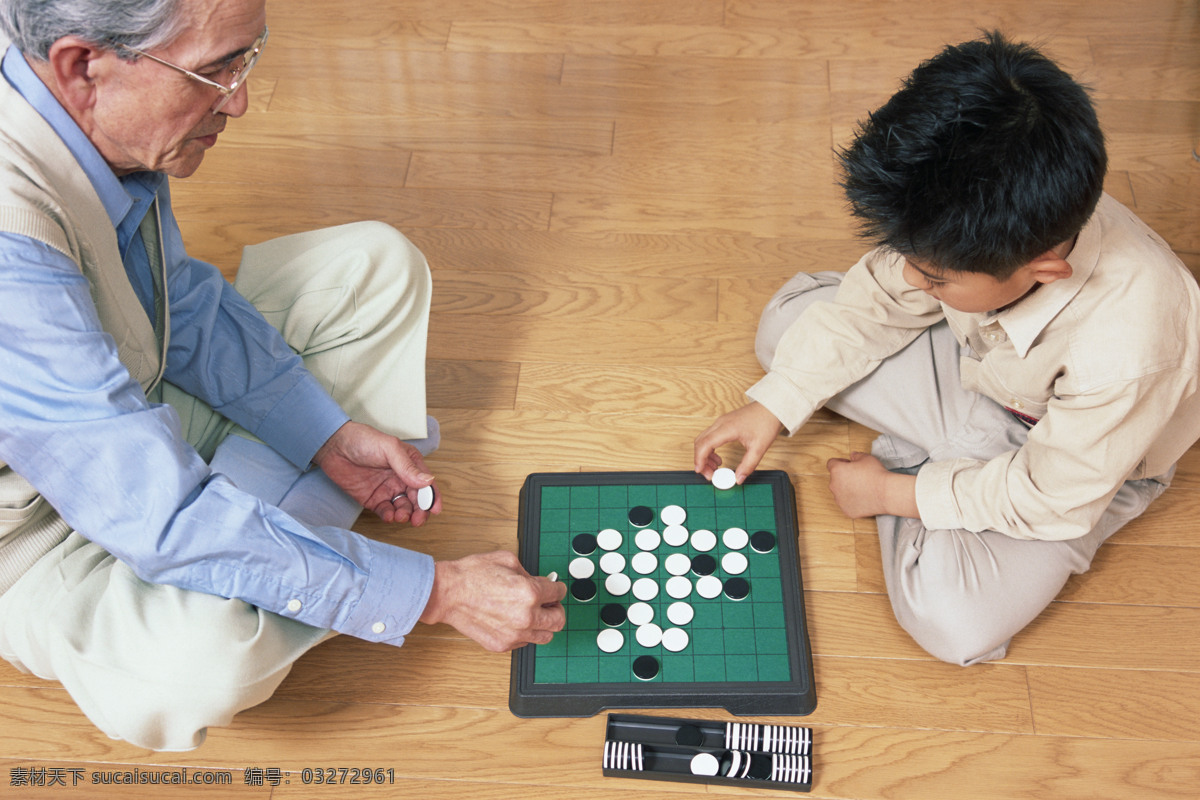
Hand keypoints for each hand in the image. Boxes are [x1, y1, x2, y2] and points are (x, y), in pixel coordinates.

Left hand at [312, 421, 439, 524]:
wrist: (334, 446)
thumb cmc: (363, 440)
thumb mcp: (389, 448)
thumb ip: (407, 466)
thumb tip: (427, 481)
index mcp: (410, 464)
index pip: (427, 483)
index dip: (432, 497)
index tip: (434, 509)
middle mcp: (401, 478)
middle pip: (417, 499)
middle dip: (420, 511)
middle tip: (417, 519)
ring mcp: (387, 489)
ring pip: (403, 507)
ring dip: (405, 514)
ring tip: (400, 515)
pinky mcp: (373, 499)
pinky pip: (385, 511)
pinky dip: (389, 516)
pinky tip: (389, 515)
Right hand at [419, 551, 567, 651]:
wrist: (448, 593)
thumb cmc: (473, 575)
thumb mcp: (508, 560)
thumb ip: (530, 573)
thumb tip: (541, 582)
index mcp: (530, 593)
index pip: (558, 594)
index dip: (557, 588)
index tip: (554, 589)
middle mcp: (525, 617)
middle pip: (558, 620)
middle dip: (556, 609)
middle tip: (549, 603)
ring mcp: (514, 634)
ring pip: (545, 636)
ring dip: (543, 624)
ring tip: (533, 614)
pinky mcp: (502, 645)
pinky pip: (524, 642)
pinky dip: (524, 632)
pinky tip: (514, 621)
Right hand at [693, 402, 783, 483]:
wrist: (772, 407)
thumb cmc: (766, 422)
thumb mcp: (759, 447)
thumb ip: (748, 465)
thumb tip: (738, 478)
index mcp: (727, 428)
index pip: (705, 444)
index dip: (699, 459)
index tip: (700, 471)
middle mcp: (720, 423)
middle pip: (700, 442)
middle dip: (700, 460)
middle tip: (709, 474)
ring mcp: (721, 422)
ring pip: (703, 439)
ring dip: (704, 454)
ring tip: (714, 468)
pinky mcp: (723, 423)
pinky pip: (709, 436)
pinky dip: (709, 449)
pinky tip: (718, 458)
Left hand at [826, 452, 918, 518]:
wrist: (886, 493)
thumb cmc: (876, 474)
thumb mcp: (866, 458)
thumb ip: (856, 455)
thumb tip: (853, 456)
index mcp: (837, 470)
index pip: (831, 463)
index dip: (841, 462)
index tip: (849, 464)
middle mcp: (834, 485)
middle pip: (835, 479)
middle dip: (844, 477)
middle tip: (858, 477)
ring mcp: (839, 500)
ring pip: (840, 492)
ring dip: (847, 489)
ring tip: (862, 488)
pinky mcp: (846, 510)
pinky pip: (847, 504)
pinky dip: (853, 501)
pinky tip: (864, 498)